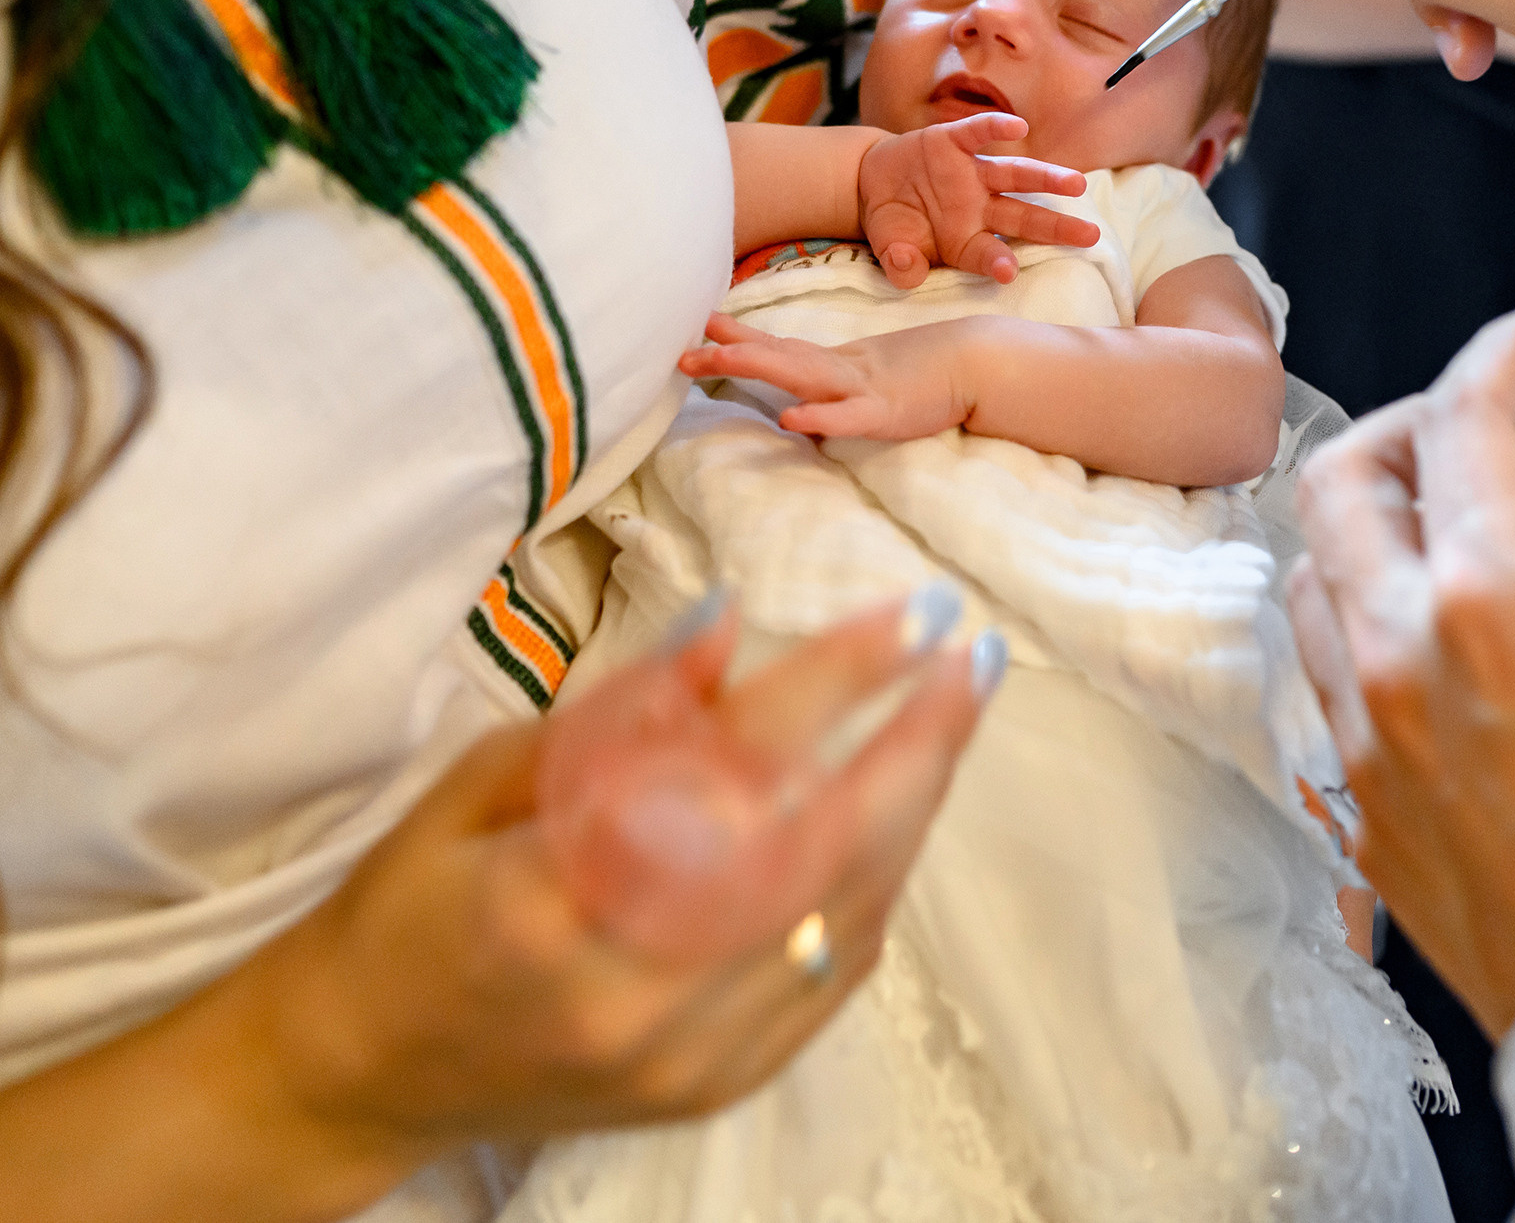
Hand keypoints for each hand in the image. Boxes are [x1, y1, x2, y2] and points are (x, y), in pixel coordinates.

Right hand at [28, 594, 991, 1219]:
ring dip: (910, 808)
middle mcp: (630, 993)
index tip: (905, 613)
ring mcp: (683, 1055)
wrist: (359, 1073)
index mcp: (553, 903)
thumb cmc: (412, 905)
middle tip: (969, 655)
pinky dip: (874, 885)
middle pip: (818, 854)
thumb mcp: (486, 781)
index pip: (725, 773)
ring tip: (944, 714)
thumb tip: (734, 620)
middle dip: (914, 744)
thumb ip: (622, 713)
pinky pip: (833, 976)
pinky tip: (896, 812)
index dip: (830, 685)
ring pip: (846, 916)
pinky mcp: (714, 1086)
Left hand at [681, 312, 970, 441]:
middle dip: (731, 353)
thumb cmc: (929, 373)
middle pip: (779, 357)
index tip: (703, 323)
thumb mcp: (874, 380)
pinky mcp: (885, 414)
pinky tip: (792, 419)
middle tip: (685, 350)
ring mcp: (861, 389)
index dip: (742, 335)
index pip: (782, 346)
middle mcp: (841, 370)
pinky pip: (847, 417)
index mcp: (837, 364)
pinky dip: (819, 416)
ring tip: (717, 359)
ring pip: (802, 376)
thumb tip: (803, 406)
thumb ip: (838, 390)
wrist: (981, 363)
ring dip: (759, 365)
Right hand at [857, 112, 1100, 287]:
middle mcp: (979, 209)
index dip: (996, 262)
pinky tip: (1019, 126)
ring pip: (1016, 176)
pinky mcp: (955, 142)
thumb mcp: (889, 247)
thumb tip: (907, 270)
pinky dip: (996, 127)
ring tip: (1077, 184)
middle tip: (1090, 235)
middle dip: (1056, 228)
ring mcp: (972, 175)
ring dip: (1046, 179)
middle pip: (1024, 218)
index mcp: (966, 241)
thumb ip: (900, 262)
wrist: (873, 180)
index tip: (1008, 270)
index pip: (988, 254)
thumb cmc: (893, 223)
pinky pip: (978, 133)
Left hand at [1287, 300, 1514, 1039]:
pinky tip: (1427, 630)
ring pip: (1312, 573)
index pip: (1464, 421)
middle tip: (1487, 422)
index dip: (1503, 351)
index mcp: (1492, 600)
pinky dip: (1359, 617)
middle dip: (1412, 422)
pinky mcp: (1358, 802)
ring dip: (1369, 520)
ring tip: (1453, 521)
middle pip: (1346, 478)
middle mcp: (1400, 655)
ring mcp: (1365, 734)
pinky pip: (1321, 672)